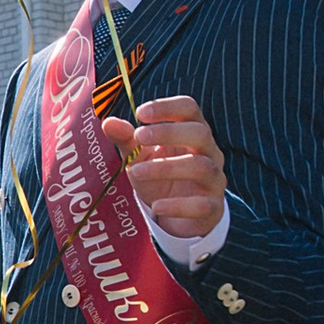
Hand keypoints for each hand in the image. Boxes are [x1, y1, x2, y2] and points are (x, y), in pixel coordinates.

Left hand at [103, 92, 225, 241]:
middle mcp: (210, 152)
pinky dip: (177, 205)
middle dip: (169, 133)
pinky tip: (156, 206)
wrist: (178, 217)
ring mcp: (214, 180)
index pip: (189, 108)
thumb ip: (127, 140)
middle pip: (200, 133)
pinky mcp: (213, 207)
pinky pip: (201, 204)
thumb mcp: (140, 157)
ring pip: (201, 167)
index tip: (140, 114)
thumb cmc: (160, 178)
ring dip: (166, 168)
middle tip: (138, 137)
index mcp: (193, 132)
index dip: (167, 107)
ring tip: (135, 172)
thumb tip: (108, 122)